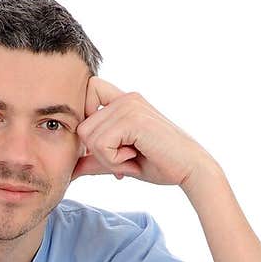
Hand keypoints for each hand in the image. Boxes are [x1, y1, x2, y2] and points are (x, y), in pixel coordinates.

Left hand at [69, 77, 222, 189]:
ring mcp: (129, 105)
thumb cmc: (160, 164)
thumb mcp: (121, 161)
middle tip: (126, 157)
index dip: (86, 117)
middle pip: (81, 127)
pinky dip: (114, 160)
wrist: (190, 169)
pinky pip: (100, 145)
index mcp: (124, 101)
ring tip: (133, 157)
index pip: (87, 90)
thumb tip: (69, 170)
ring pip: (88, 137)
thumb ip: (95, 160)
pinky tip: (136, 156)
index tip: (106, 143)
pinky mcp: (132, 118)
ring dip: (108, 158)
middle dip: (98, 152)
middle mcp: (125, 97)